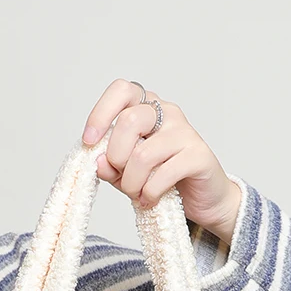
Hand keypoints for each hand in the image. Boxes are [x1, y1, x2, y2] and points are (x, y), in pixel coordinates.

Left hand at [81, 81, 241, 243]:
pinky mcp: (198, 155)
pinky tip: (150, 199)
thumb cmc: (163, 179)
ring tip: (136, 194)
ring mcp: (185, 132)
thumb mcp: (127, 173)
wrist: (201, 198)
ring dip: (131, 183)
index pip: (121, 91)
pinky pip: (162, 175)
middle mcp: (167, 113)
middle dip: (116, 157)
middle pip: (129, 121)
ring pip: (142, 154)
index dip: (100, 114)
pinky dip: (149, 193)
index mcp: (147, 108)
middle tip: (121, 176)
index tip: (89, 141)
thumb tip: (98, 162)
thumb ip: (110, 166)